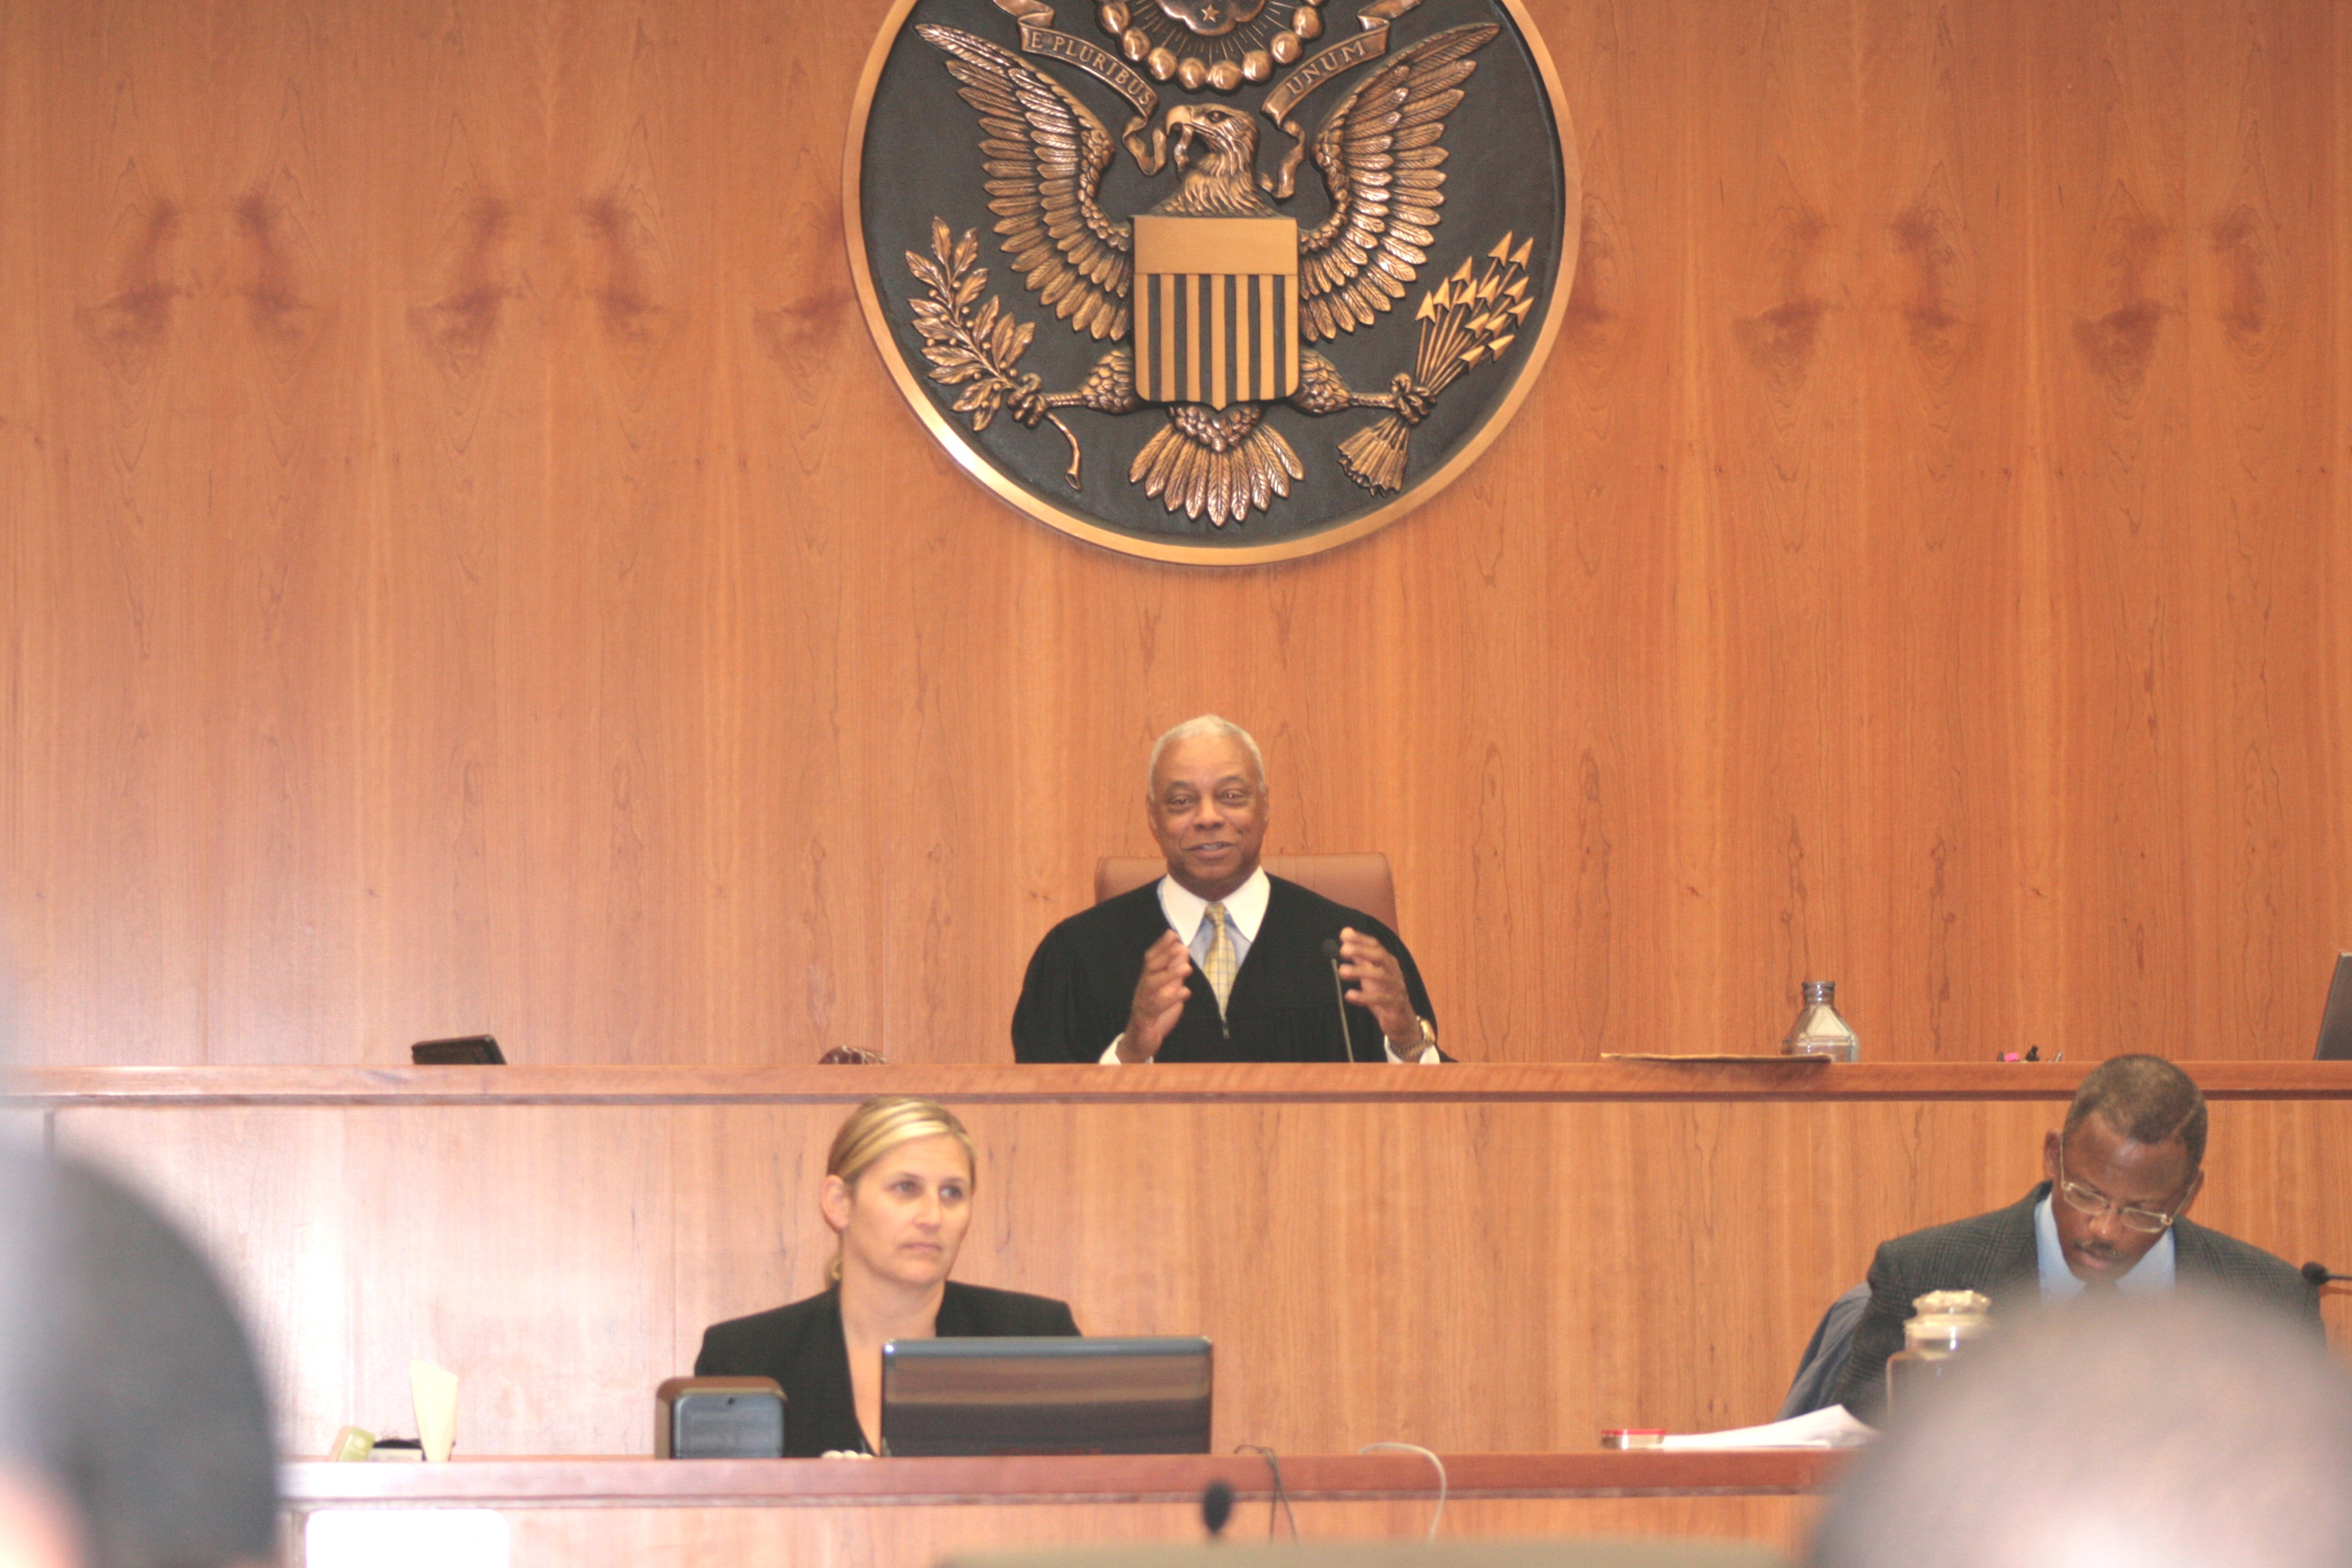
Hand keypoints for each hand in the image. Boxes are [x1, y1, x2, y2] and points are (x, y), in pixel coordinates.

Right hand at [1117, 930, 1193, 1062]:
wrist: (1139, 1042)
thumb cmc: (1154, 1014)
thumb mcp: (1167, 991)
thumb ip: (1174, 974)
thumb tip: (1182, 952)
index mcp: (1147, 981)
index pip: (1151, 959)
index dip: (1161, 946)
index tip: (1172, 934)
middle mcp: (1143, 989)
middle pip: (1150, 967)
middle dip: (1165, 955)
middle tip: (1180, 946)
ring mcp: (1142, 1003)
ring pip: (1152, 985)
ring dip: (1169, 974)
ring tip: (1187, 968)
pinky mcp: (1145, 1019)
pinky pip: (1155, 1007)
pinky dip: (1170, 998)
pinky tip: (1184, 991)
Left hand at [1335, 928, 1425, 1059]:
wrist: (1402, 1021)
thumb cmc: (1384, 993)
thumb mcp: (1370, 974)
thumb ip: (1359, 956)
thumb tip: (1345, 934)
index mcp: (1388, 963)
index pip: (1376, 946)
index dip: (1361, 939)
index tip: (1344, 934)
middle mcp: (1394, 972)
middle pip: (1380, 956)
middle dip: (1362, 951)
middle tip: (1343, 950)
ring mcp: (1396, 988)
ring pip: (1381, 975)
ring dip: (1360, 972)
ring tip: (1341, 971)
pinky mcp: (1395, 1005)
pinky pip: (1381, 999)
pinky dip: (1364, 996)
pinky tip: (1349, 995)